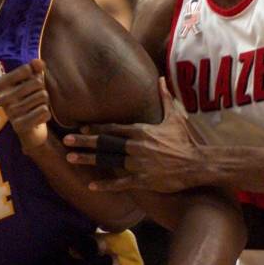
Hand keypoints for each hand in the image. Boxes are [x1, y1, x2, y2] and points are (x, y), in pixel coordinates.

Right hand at [0, 59, 49, 153]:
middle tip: (35, 99)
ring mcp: (10, 113)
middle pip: (37, 83)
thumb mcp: (31, 81)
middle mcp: (2, 98)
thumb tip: (38, 62)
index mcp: (0, 85)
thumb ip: (35, 68)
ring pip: (43, 96)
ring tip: (36, 108)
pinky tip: (38, 118)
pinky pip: (45, 111)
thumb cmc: (29, 100)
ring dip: (45, 102)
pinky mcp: (20, 126)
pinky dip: (46, 114)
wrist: (28, 130)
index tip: (29, 86)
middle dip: (42, 90)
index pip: (27, 69)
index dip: (35, 76)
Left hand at [63, 77, 204, 191]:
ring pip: (108, 161)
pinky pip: (120, 183)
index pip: (113, 128)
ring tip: (71, 158)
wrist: (197, 164)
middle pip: (105, 143)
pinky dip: (106, 185)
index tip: (81, 127)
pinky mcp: (143, 180)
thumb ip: (164, 98)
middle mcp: (136, 146)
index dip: (96, 128)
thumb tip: (161, 78)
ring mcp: (138, 164)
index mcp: (141, 131)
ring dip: (88, 159)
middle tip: (66, 140)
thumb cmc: (184, 140)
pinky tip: (91, 186)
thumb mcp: (175, 116)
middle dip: (84, 141)